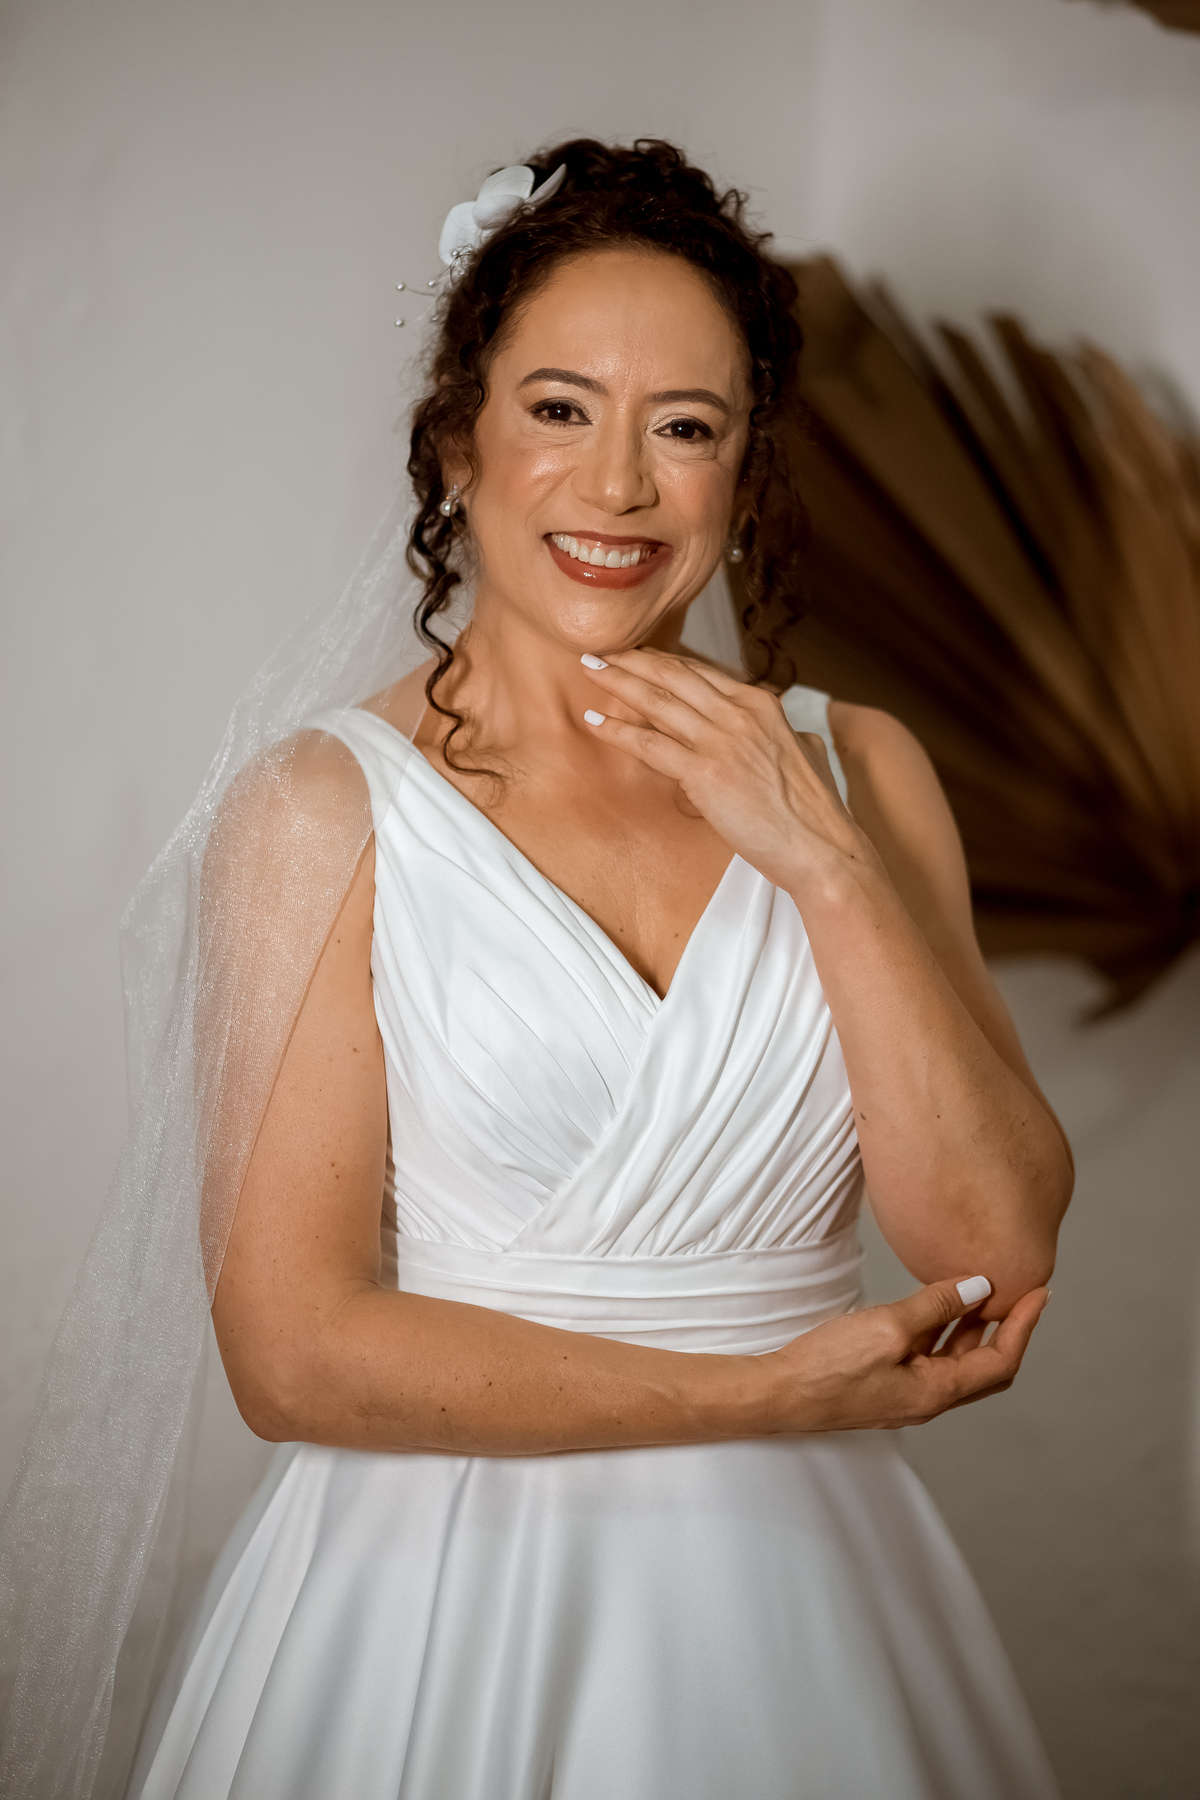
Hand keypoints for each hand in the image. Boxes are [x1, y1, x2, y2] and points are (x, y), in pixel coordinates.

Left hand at [580, 647, 868, 892]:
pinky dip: (618, 730)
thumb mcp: (807, 755)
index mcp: (763, 704)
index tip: (637, 655)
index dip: (663, 661)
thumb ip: (790, 737)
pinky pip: (650, 744)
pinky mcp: (705, 773)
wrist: (821, 848)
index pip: (701, 672)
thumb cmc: (813, 814)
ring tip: (588, 669)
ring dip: (618, 682)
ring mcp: (722, 740)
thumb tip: (792, 736)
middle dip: (632, 659)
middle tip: (599, 651)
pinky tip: (594, 722)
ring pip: (657, 700)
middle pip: (674, 675)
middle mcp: (740, 713)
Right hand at [760, 1279, 1049, 1433]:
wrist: (781, 1394)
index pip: (1001, 1361)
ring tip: (981, 1291)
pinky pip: (928, 1359)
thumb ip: (935, 1306)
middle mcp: (928, 1399)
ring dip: (972, 1328)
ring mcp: (906, 1394)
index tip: (1040, 1294)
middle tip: (1020, 1294)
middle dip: (1006, 1329)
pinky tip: (934, 1307)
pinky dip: (942, 1332)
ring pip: (955, 1361)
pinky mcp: (886, 1385)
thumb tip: (979, 1288)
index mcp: (937, 1392)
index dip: (1023, 1326)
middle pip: (985, 1367)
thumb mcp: (888, 1327)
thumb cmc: (829, 1367)